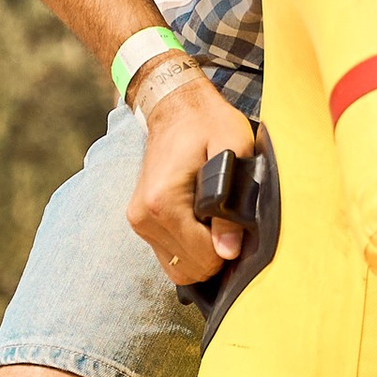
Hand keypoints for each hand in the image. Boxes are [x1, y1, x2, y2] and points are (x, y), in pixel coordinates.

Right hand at [125, 68, 256, 285]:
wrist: (175, 108)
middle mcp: (144, 217)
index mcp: (164, 202)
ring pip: (178, 267)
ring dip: (202, 254)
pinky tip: (201, 225)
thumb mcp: (233, 151)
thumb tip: (229, 250)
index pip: (203, 257)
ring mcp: (138, 221)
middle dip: (216, 254)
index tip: (238, 226)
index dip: (229, 249)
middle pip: (190, 268)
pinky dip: (189, 250)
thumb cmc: (209, 124)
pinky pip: (168, 256)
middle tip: (229, 225)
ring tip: (214, 223)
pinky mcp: (139, 222)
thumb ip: (231, 206)